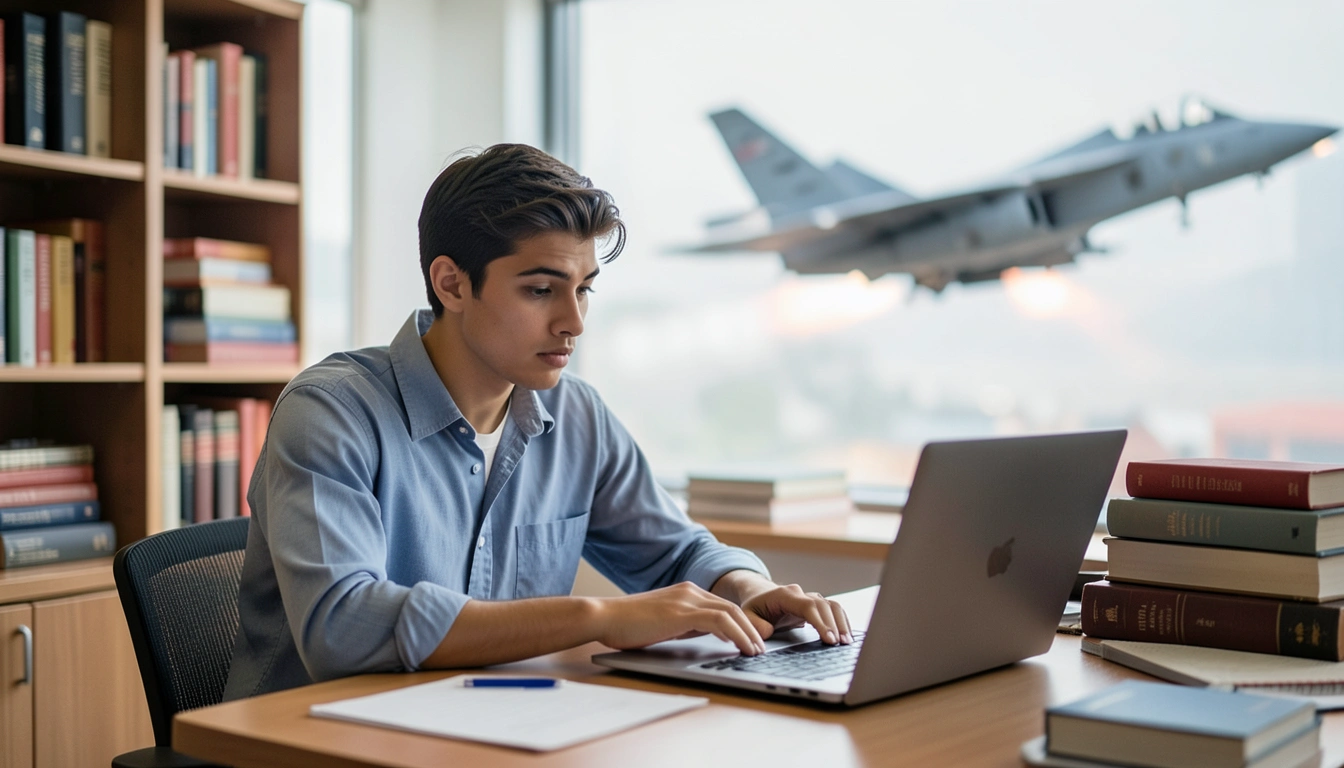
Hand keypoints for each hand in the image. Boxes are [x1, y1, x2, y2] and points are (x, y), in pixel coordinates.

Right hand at [594, 582, 766, 655]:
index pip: (723, 606)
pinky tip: (742, 646)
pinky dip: (736, 633)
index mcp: (685, 593)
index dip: (742, 623)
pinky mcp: (682, 612)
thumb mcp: (662, 623)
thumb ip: (683, 624)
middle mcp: (689, 591)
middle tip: (762, 646)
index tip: (752, 639)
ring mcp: (686, 600)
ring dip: (748, 633)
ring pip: (731, 613)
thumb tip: (703, 635)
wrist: (604, 617)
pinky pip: (719, 620)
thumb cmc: (626, 625)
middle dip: (752, 628)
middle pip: (733, 608)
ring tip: (756, 651)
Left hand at [714, 572, 852, 644]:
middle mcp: (800, 594)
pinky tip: (846, 635)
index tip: (829, 638)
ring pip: (832, 606)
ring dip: (841, 623)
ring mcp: (810, 598)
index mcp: (785, 595)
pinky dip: (841, 622)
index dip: (820, 622)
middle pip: (824, 606)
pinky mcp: (816, 606)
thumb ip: (755, 624)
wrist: (760, 595)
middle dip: (834, 625)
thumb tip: (768, 632)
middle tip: (841, 644)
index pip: (808, 606)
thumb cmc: (754, 606)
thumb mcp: (746, 614)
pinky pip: (833, 610)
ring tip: (847, 642)